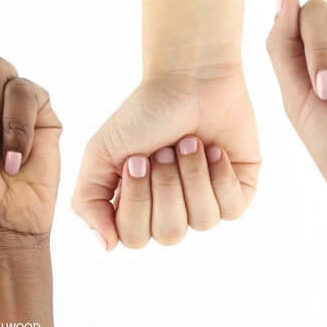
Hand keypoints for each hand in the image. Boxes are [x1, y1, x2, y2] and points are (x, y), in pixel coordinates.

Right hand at [71, 66, 259, 248]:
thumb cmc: (143, 114)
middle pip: (168, 234)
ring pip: (201, 221)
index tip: (135, 158)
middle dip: (165, 185)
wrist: (189, 79)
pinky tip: (213, 149)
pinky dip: (219, 175)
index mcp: (135, 208)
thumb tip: (104, 246)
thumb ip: (89, 202)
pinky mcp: (238, 191)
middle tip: (163, 149)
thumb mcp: (100, 154)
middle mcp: (170, 211)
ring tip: (188, 142)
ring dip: (191, 174)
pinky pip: (231, 208)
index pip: (133, 238)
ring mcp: (205, 203)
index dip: (136, 200)